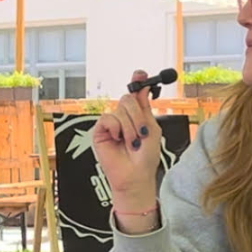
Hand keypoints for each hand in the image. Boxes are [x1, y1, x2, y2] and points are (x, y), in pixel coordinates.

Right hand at [92, 70, 161, 202]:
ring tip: (132, 143)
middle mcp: (123, 116)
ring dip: (130, 127)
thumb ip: (145, 108)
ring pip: (120, 109)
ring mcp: (111, 123)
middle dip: (137, 115)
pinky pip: (108, 118)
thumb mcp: (152, 129)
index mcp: (137, 114)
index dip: (137, 81)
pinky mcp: (100, 131)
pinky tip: (118, 139)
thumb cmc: (145, 157)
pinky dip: (116, 128)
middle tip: (142, 132)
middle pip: (127, 98)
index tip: (141, 74)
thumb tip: (142, 88)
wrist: (135, 176)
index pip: (135, 92)